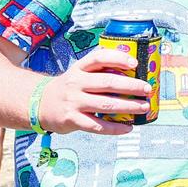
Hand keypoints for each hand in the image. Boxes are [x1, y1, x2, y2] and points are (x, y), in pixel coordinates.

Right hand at [37, 48, 151, 135]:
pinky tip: (128, 127)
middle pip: (107, 83)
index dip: (117, 58)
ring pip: (105, 105)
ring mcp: (73, 102)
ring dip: (128, 107)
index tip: (135, 62)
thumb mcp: (79, 72)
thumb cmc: (69, 87)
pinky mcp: (72, 119)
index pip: (99, 58)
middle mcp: (76, 83)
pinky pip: (97, 125)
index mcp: (79, 68)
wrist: (40, 104)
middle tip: (147, 89)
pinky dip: (115, 128)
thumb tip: (131, 68)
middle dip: (131, 86)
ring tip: (144, 108)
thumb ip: (99, 70)